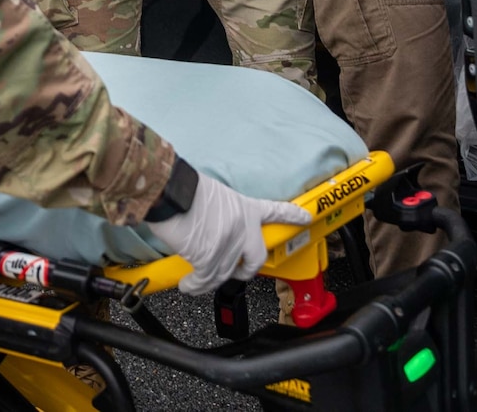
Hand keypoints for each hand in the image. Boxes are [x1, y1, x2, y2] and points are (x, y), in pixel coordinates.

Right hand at [149, 169, 310, 295]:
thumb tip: (215, 230)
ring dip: (207, 281)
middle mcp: (243, 228)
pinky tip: (187, 285)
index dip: (290, 216)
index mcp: (246, 208)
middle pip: (256, 259)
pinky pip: (204, 280)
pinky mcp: (210, 258)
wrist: (171, 192)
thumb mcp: (215, 195)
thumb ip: (225, 214)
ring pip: (225, 273)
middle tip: (238, 274)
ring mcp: (229, 245)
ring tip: (194, 281)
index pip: (273, 211)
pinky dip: (194, 286)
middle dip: (248, 271)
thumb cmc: (186, 189)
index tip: (305, 217)